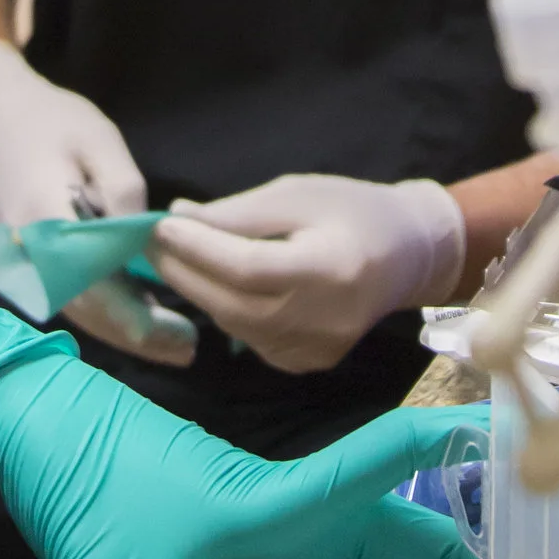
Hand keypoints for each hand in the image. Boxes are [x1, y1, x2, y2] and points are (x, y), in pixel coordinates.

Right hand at [0, 46, 184, 359]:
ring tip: (173, 341)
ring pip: (78, 311)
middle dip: (140, 336)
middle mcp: (30, 254)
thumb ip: (124, 195)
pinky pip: (69, 297)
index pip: (95, 287)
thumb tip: (146, 245)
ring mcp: (25, 263)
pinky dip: (105, 313)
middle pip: (89, 311)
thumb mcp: (100, 142)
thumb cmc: (52, 122)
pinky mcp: (30, 263)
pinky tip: (140, 314)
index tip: (182, 332)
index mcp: (47, 222)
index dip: (138, 319)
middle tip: (189, 347)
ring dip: (124, 331)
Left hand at [0, 308, 491, 558]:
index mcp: (279, 504)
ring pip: (388, 558)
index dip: (453, 449)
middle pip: (414, 534)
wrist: (34, 431)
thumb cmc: (79, 481)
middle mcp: (297, 510)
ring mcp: (282, 526)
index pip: (386, 463)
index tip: (518, 435)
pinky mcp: (257, 544)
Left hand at [153, 174, 465, 373]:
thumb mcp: (296, 195)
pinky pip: (251, 339)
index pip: (246, 267)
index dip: (198, 249)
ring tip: (176, 258)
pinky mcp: (308, 363)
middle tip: (151, 243)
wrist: (407, 254)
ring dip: (199, 292)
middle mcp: (322, 321)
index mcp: (328, 270)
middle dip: (184, 272)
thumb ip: (237, 213)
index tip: (159, 225)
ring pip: (235, 324)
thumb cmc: (352, 210)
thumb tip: (176, 218)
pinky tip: (217, 285)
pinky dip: (227, 311)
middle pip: (232, 304)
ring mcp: (316, 350)